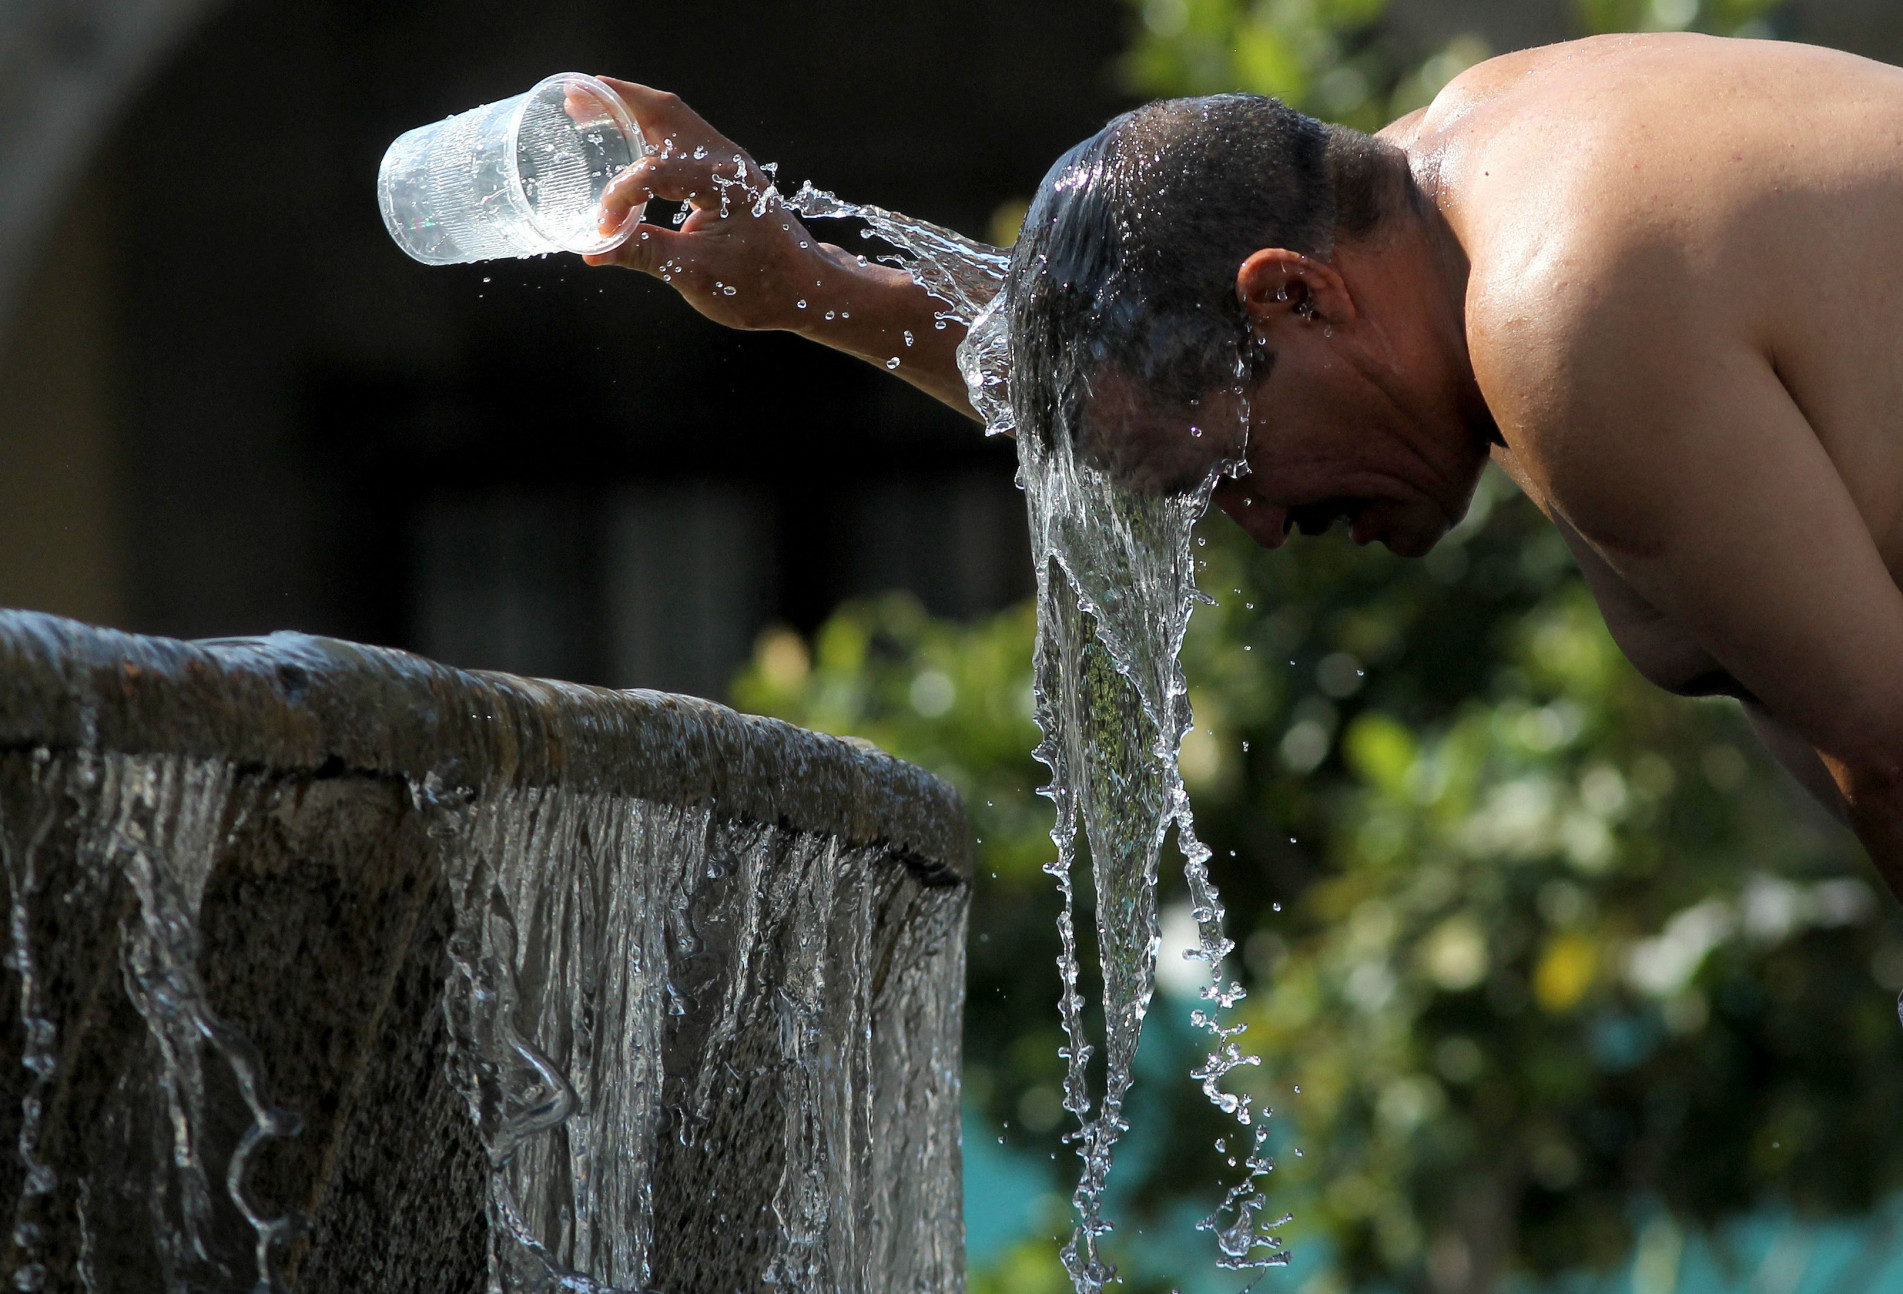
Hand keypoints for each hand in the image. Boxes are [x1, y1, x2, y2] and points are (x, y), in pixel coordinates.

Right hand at [583, 78, 830, 331]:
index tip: (603, 230)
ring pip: (674, 119)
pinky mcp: (727, 173)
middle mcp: (727, 160)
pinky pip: (682, 137)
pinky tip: (626, 137)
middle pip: (664, 112)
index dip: (620, 198)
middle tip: (573, 100)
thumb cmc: (761, 285)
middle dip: (616, 102)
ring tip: (590, 106)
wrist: (807, 288)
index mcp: (722, 182)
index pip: (654, 173)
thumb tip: (593, 251)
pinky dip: (649, 129)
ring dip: (632, 109)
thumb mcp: (697, 275)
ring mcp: (729, 162)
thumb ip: (644, 254)